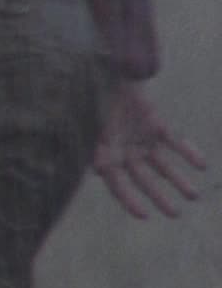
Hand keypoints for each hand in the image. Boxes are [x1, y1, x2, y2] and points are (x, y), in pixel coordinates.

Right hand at [95, 81, 206, 219]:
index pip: (117, 185)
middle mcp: (124, 152)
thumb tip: (98, 170)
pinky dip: (188, 152)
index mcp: (104, 155)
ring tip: (194, 195)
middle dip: (159, 197)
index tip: (144, 216)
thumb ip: (94, 148)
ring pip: (162, 166)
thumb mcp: (86, 125)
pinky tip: (201, 165)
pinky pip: (174, 142)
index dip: (129, 200)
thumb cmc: (91, 99)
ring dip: (178, 180)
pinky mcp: (156, 126)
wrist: (106, 71)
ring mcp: (141, 140)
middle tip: (175, 214)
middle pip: (143, 180)